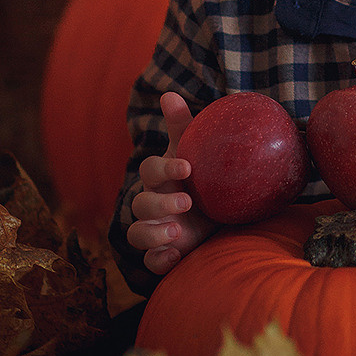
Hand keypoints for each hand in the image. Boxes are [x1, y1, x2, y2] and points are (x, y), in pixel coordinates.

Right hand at [126, 91, 214, 275]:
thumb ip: (183, 125)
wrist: (217, 213)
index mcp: (160, 178)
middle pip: (141, 204)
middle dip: (161, 203)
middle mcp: (152, 203)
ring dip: (154, 233)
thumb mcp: (195, 150)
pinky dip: (158, 260)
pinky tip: (175, 256)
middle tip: (188, 202)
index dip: (165, 167)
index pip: (150, 169)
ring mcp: (155, 229)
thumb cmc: (200, 176)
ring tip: (179, 232)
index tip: (188, 166)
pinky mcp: (162, 253)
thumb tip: (168, 94)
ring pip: (137, 234)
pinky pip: (150, 261)